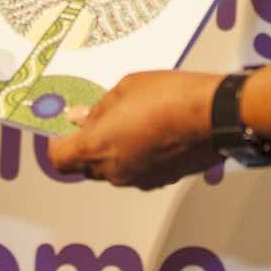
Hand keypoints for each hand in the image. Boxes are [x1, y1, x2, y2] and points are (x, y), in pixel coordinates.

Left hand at [49, 70, 221, 188]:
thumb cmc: (166, 96)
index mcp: (97, 148)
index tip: (65, 126)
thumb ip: (99, 109)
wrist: (213, 116)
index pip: (59, 159)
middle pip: (86, 165)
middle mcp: (113, 172)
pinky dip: (137, 156)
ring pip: (113, 169)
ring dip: (115, 150)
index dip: (57, 143)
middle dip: (89, 144)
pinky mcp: (160, 182)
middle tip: (102, 117)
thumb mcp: (125, 88)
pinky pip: (137, 170)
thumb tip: (80, 118)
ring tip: (134, 121)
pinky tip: (154, 133)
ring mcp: (138, 180)